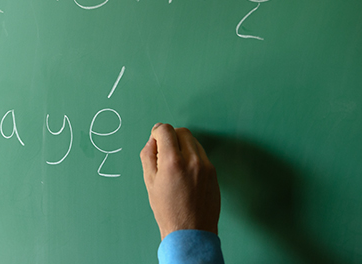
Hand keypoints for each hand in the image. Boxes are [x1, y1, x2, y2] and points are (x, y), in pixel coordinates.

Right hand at [140, 124, 220, 239]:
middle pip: (182, 132)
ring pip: (193, 141)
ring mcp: (205, 166)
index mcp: (173, 162)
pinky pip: (201, 154)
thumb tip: (152, 141)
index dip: (157, 131)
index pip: (166, 130)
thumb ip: (148, 156)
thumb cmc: (168, 210)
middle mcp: (192, 160)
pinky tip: (185, 171)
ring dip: (182, 145)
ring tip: (175, 163)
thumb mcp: (150, 182)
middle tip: (164, 150)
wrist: (191, 231)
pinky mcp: (213, 172)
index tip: (155, 138)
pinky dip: (192, 156)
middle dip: (171, 136)